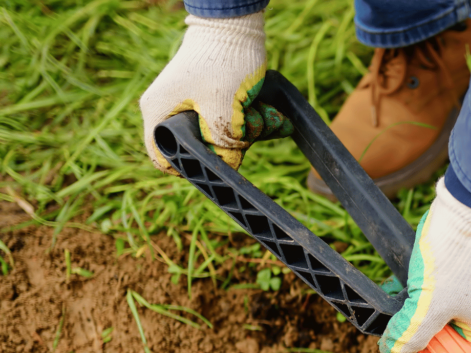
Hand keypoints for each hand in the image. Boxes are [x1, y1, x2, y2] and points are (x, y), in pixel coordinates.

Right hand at [140, 11, 290, 173]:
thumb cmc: (222, 61)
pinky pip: (236, 123)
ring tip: (261, 109)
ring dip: (250, 130)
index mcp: (161, 114)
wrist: (236, 25)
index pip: (163, 158)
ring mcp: (195, 106)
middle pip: (203, 149)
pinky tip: (269, 109)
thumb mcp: (224, 108)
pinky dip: (254, 119)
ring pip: (225, 137)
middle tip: (247, 123)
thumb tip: (228, 164)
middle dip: (233, 143)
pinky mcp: (216, 102)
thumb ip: (223, 142)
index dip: (189, 169)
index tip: (216, 167)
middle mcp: (172, 112)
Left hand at [379, 178, 470, 352]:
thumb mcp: (429, 307)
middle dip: (427, 329)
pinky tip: (409, 278)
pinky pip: (440, 285)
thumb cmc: (455, 260)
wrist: (466, 209)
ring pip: (442, 306)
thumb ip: (411, 336)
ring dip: (421, 306)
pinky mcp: (463, 264)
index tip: (425, 352)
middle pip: (452, 331)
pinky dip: (423, 285)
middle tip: (407, 322)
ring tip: (406, 296)